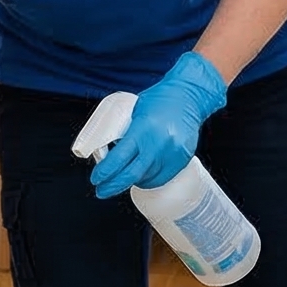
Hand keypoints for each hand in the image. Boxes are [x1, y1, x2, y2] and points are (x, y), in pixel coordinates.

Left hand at [87, 51, 227, 197]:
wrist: (189, 97)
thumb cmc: (161, 99)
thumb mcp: (135, 112)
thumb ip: (125, 132)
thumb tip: (108, 152)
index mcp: (143, 129)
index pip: (118, 159)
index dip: (104, 172)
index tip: (96, 178)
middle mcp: (159, 144)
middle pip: (131, 175)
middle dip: (112, 186)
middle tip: (101, 190)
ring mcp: (172, 154)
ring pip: (146, 179)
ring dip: (131, 181)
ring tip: (124, 176)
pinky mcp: (182, 160)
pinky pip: (162, 177)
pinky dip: (149, 178)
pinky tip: (143, 174)